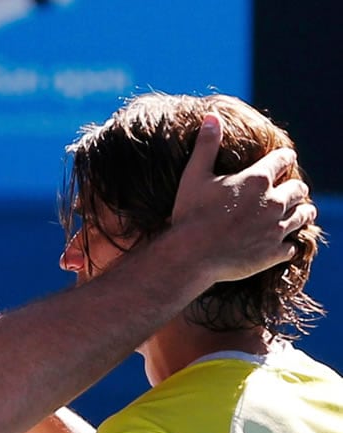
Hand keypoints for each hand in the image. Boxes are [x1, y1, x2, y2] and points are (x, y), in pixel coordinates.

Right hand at [172, 113, 315, 281]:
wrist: (191, 254)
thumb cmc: (191, 213)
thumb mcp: (194, 175)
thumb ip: (206, 145)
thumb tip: (212, 116)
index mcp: (257, 180)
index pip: (283, 160)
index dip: (284, 157)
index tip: (284, 158)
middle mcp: (273, 203)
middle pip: (299, 189)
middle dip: (295, 187)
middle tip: (290, 189)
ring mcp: (276, 229)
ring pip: (303, 216)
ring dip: (301, 212)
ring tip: (297, 212)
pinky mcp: (274, 253)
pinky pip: (292, 246)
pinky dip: (289, 242)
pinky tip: (283, 241)